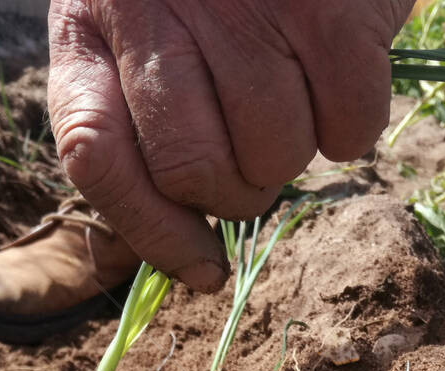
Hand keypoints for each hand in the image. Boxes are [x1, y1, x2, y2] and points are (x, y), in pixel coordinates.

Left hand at [48, 0, 412, 290]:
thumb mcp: (152, 33)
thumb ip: (148, 128)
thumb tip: (198, 260)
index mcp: (91, 24)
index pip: (97, 159)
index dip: (152, 232)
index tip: (203, 270)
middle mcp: (152, 9)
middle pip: (194, 174)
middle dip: (238, 192)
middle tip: (259, 150)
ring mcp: (243, 7)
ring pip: (275, 158)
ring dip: (297, 148)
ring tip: (296, 84)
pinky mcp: (328, 12)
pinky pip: (349, 131)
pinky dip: (354, 122)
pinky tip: (338, 68)